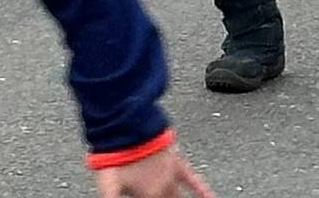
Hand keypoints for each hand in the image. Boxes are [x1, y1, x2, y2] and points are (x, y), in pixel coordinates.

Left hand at [93, 142, 215, 196]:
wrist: (126, 127)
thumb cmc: (116, 156)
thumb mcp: (109, 186)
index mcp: (149, 196)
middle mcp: (163, 188)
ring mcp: (171, 176)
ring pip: (180, 197)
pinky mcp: (176, 163)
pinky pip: (193, 180)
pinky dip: (202, 190)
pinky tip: (210, 197)